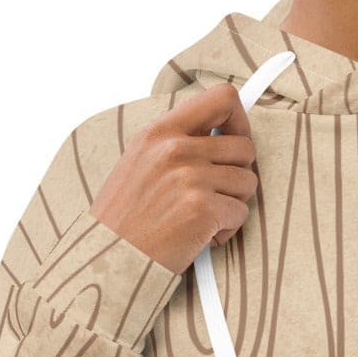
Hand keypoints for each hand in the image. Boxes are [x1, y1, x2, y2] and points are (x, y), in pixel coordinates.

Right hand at [88, 80, 258, 275]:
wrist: (110, 258)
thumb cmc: (125, 217)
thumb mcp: (140, 161)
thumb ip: (176, 142)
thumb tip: (220, 131)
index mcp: (160, 132)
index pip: (223, 98)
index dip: (239, 120)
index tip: (233, 140)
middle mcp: (176, 149)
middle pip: (245, 147)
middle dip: (237, 174)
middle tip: (214, 194)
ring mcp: (190, 177)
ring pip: (248, 182)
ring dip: (231, 204)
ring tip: (200, 218)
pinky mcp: (202, 209)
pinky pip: (241, 214)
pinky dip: (226, 230)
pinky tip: (198, 236)